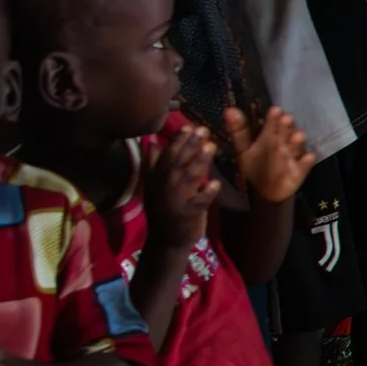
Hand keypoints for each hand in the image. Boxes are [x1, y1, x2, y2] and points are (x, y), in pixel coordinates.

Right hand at [142, 122, 220, 251]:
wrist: (166, 240)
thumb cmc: (165, 208)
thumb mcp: (154, 185)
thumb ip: (154, 163)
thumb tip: (152, 140)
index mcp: (157, 177)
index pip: (167, 154)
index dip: (178, 140)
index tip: (189, 125)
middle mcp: (164, 186)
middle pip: (178, 161)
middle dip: (190, 145)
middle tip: (203, 130)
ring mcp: (176, 199)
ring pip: (188, 177)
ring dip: (199, 161)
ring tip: (211, 147)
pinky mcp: (188, 213)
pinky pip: (199, 201)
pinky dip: (207, 193)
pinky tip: (215, 184)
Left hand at [226, 105, 314, 204]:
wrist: (267, 191)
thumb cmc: (256, 166)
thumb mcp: (244, 149)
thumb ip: (239, 131)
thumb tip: (229, 109)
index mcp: (269, 137)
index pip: (271, 125)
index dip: (273, 118)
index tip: (275, 110)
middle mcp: (283, 144)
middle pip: (285, 134)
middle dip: (286, 127)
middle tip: (287, 119)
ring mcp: (292, 157)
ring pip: (296, 148)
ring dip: (297, 142)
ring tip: (298, 136)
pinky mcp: (300, 171)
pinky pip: (304, 166)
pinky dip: (306, 162)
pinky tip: (308, 157)